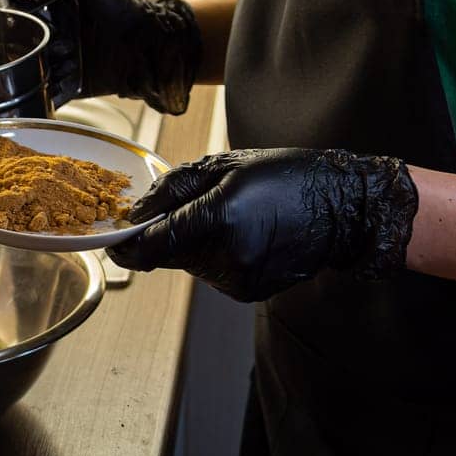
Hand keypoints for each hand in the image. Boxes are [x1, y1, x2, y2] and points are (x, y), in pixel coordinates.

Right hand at [0, 0, 201, 114]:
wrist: (146, 40)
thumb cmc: (116, 3)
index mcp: (36, 8)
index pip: (4, 12)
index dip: (10, 15)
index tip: (27, 17)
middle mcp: (37, 36)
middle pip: (10, 45)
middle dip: (29, 43)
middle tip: (59, 38)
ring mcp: (47, 63)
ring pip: (23, 71)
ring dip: (44, 63)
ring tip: (74, 54)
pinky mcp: (59, 88)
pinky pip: (39, 94)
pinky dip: (51, 86)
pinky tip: (74, 72)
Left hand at [106, 147, 419, 300]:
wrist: (340, 209)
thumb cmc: (288, 176)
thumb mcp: (229, 164)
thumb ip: (177, 187)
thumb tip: (139, 211)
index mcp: (220, 217)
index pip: (156, 243)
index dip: (128, 245)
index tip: (114, 241)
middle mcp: (227, 255)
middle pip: (173, 252)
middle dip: (174, 232)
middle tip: (207, 205)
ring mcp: (240, 279)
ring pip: (193, 264)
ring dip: (199, 244)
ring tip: (238, 218)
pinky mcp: (249, 292)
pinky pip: (216, 273)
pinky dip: (220, 256)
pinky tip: (250, 236)